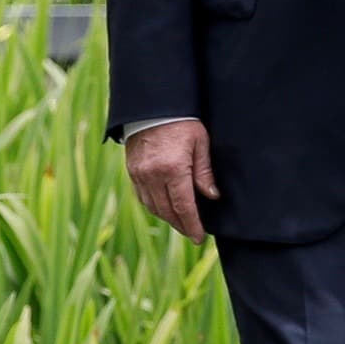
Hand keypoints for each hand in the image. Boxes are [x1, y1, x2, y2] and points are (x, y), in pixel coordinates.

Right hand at [124, 119, 219, 242]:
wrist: (152, 105)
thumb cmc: (182, 121)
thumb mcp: (200, 142)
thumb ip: (205, 172)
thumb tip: (212, 196)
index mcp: (173, 169)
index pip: (184, 207)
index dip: (192, 225)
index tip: (199, 238)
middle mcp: (153, 175)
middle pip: (167, 211)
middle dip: (181, 225)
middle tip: (192, 233)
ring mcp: (140, 174)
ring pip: (153, 207)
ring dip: (167, 218)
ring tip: (181, 223)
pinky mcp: (132, 171)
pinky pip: (142, 197)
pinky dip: (154, 206)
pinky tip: (164, 208)